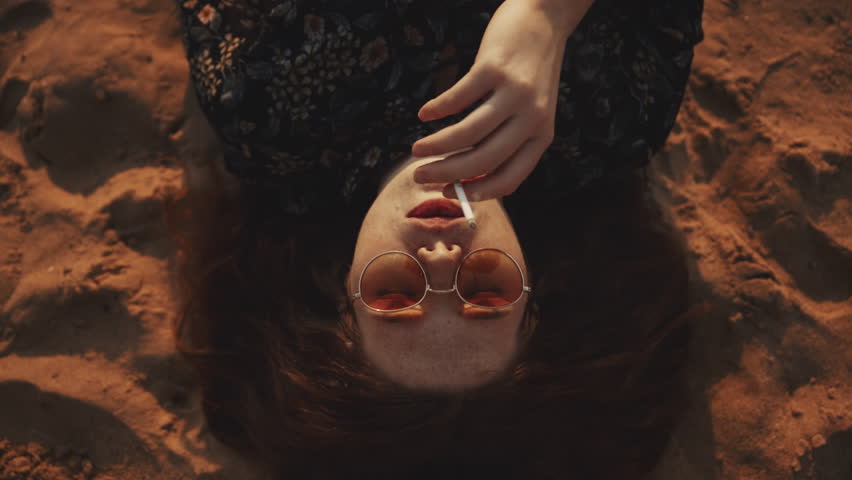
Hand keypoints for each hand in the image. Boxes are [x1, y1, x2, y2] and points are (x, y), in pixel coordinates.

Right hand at [410, 0, 591, 200]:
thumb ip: (506, 140)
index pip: (508, 179)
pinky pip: (459, 97)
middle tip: (419, 176)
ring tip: (416, 150)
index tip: (447, 193)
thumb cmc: (529, 72)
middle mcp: (531, 118)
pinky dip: (437, 109)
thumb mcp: (530, 111)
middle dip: (445, 174)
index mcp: (541, 136)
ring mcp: (514, 93)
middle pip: (483, 160)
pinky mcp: (494, 68)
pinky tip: (424, 114)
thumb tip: (463, 173)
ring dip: (436, 145)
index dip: (474, 192)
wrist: (546, 19)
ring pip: (468, 132)